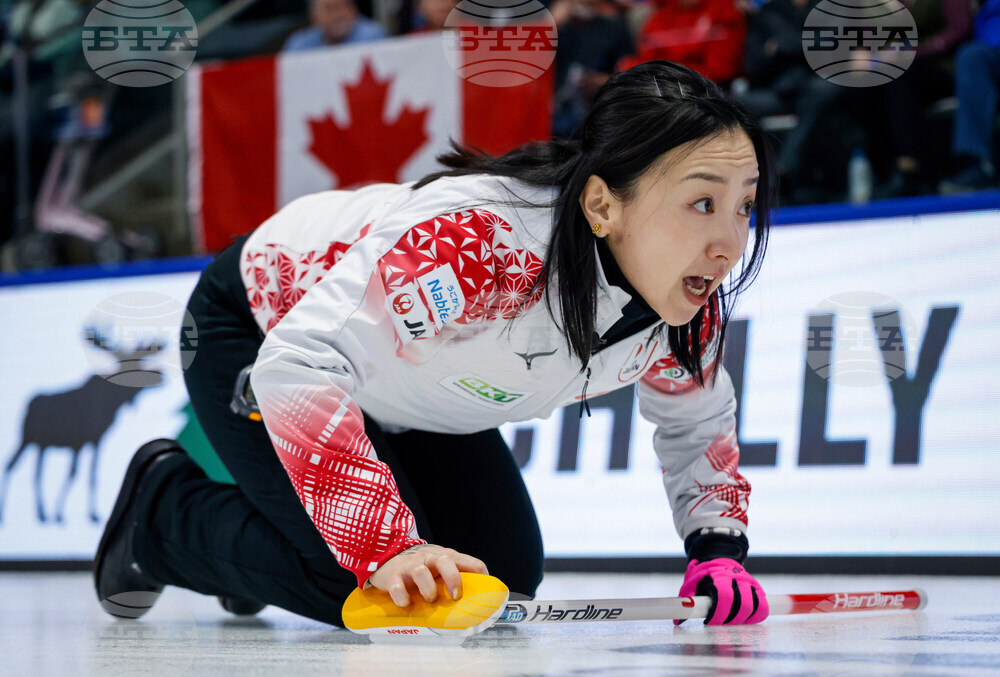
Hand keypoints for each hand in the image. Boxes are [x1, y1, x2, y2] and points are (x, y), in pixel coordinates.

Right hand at [365, 544, 488, 607]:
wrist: (388, 556)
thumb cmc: (421, 566)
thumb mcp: (440, 566)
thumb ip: (456, 578)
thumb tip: (476, 600)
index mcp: (446, 557)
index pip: (470, 563)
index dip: (481, 577)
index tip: (484, 595)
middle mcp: (430, 559)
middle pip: (446, 561)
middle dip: (453, 579)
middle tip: (455, 596)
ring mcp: (411, 566)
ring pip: (421, 572)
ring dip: (429, 589)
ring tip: (430, 600)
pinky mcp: (392, 576)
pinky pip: (397, 586)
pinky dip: (402, 597)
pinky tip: (406, 603)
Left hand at [674, 558, 768, 625]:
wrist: (721, 556)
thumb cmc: (705, 572)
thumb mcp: (692, 579)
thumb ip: (686, 597)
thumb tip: (679, 620)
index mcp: (721, 576)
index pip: (724, 597)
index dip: (718, 614)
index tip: (709, 622)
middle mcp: (739, 579)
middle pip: (743, 605)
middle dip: (731, 620)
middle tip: (719, 624)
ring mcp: (751, 583)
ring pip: (756, 607)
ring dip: (744, 620)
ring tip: (731, 623)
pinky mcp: (758, 589)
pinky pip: (763, 608)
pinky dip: (756, 617)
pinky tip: (744, 620)